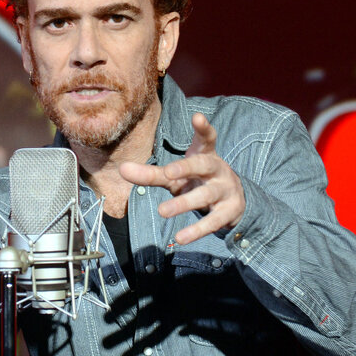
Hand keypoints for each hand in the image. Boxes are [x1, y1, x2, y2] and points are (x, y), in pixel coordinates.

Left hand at [119, 113, 244, 244]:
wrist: (233, 203)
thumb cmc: (198, 182)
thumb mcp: (175, 177)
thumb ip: (151, 174)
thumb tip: (122, 169)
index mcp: (206, 156)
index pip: (206, 139)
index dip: (203, 129)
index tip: (198, 117)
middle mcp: (217, 170)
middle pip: (203, 164)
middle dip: (186, 167)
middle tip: (168, 173)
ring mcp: (225, 191)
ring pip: (204, 196)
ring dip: (184, 203)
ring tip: (162, 211)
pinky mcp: (228, 212)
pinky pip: (212, 223)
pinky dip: (196, 231)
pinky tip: (180, 238)